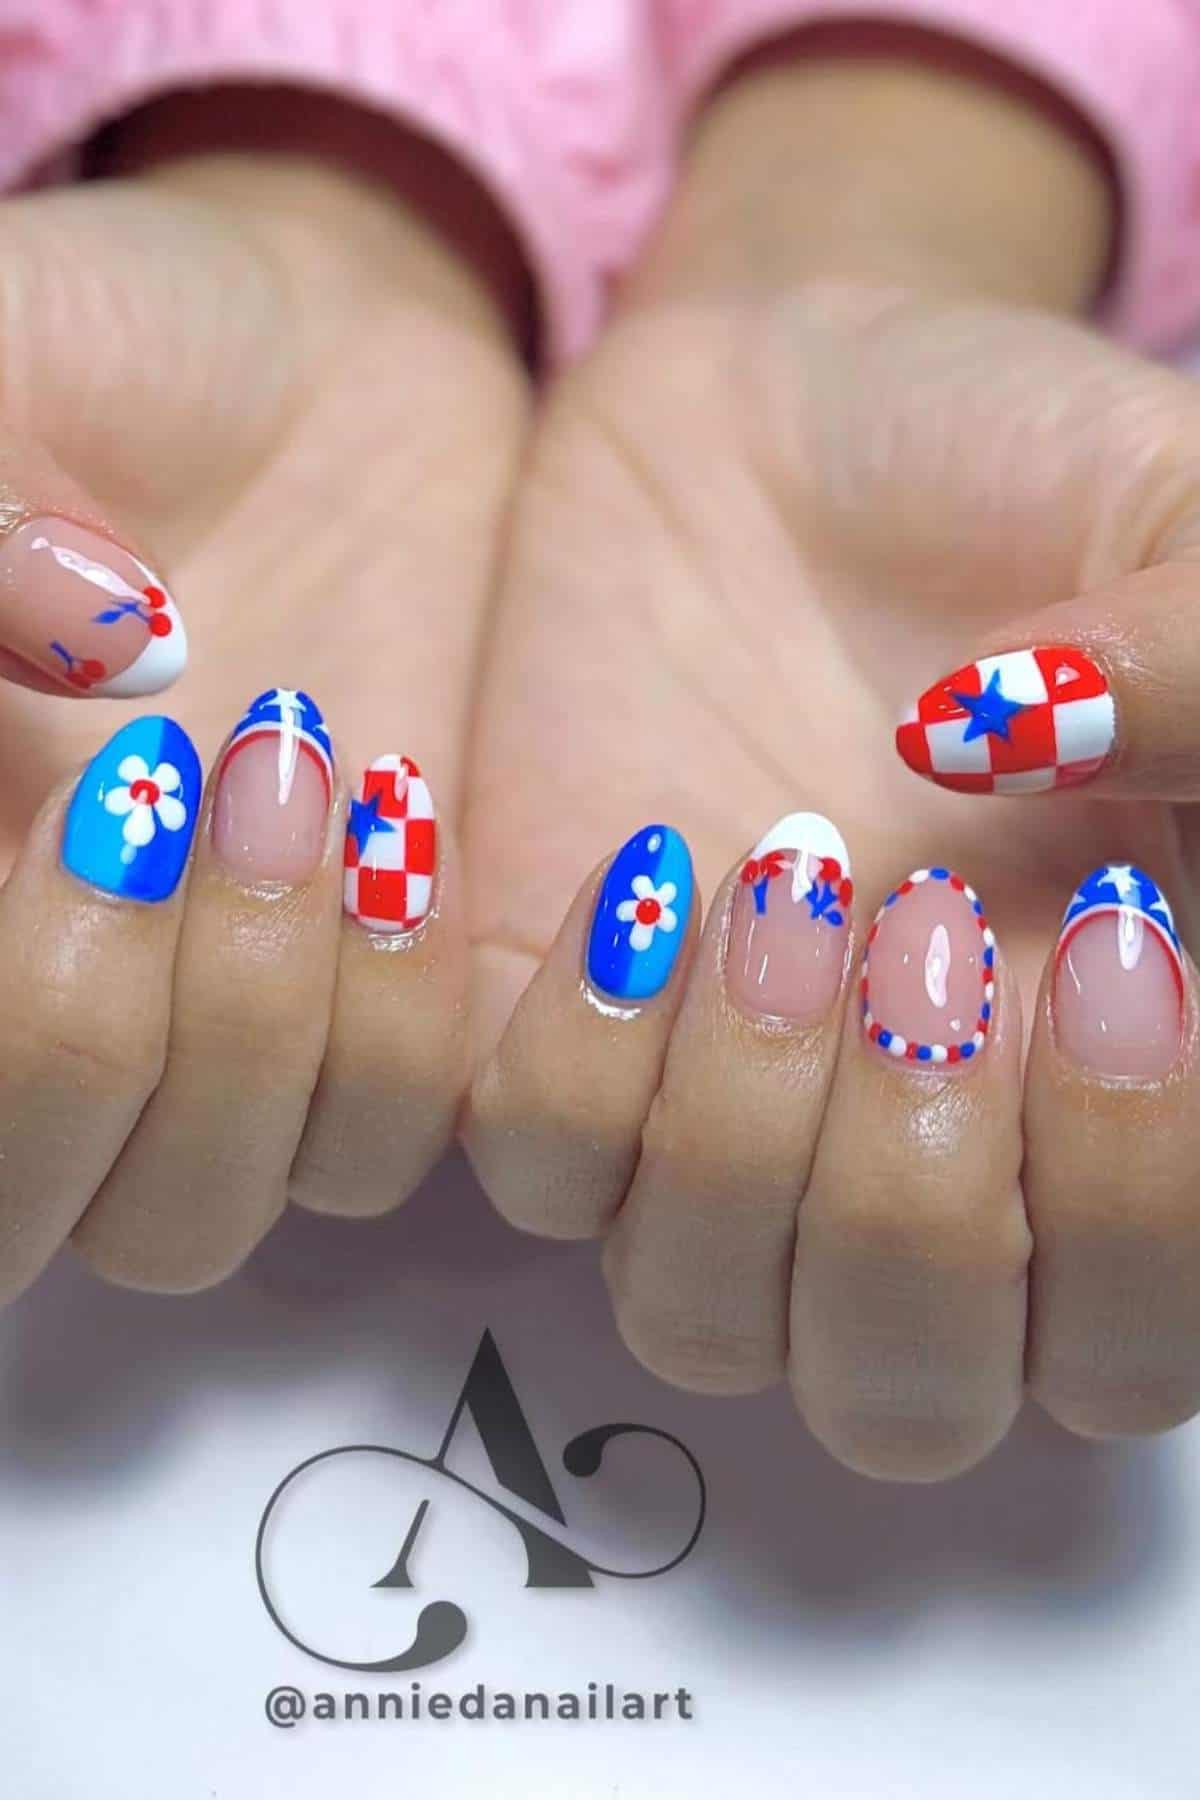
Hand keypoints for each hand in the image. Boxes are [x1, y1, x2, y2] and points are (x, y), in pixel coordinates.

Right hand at [0, 90, 528, 1299]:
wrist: (316, 363)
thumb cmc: (113, 349)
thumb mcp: (0, 369)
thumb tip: (73, 638)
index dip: (4, 1007)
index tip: (92, 784)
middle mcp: (49, 988)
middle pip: (35, 1204)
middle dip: (88, 1038)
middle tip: (162, 787)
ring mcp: (209, 1017)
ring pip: (194, 1209)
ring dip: (260, 1025)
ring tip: (305, 762)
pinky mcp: (379, 1000)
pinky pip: (377, 1135)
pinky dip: (401, 1013)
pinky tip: (413, 807)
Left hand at [465, 38, 1199, 1476]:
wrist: (782, 398)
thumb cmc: (1012, 468)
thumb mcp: (1174, 522)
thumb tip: (1090, 821)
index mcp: (1113, 1080)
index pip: (1137, 1320)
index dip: (1133, 1198)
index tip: (1107, 931)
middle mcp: (922, 1143)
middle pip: (912, 1393)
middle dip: (914, 1209)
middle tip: (927, 935)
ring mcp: (725, 1105)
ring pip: (704, 1322)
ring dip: (736, 1142)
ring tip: (784, 871)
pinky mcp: (559, 1030)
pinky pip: (538, 1169)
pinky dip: (579, 1049)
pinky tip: (640, 861)